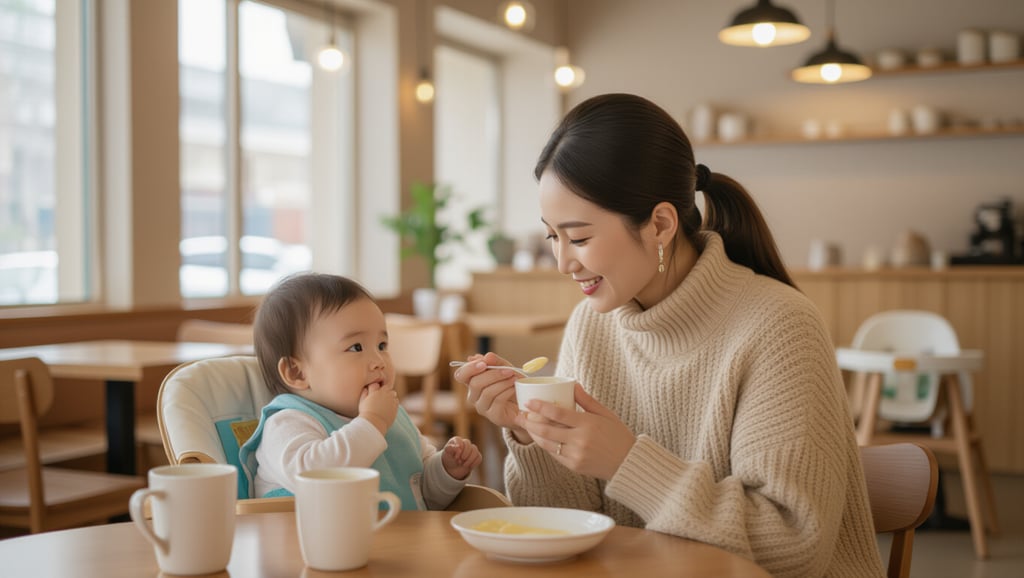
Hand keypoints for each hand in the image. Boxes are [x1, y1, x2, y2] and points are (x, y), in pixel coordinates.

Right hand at [359, 381, 398, 435]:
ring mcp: (390, 399)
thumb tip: (367, 388)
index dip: (374, 388)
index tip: (373, 393)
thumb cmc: (366, 413)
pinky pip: (396, 400)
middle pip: (385, 387)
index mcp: (374, 392)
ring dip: (390, 395)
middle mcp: (383, 393)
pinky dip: (393, 402)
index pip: (375, 384)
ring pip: (392, 392)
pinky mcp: (395, 405)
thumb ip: (364, 393)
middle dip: (383, 391)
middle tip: (380, 398)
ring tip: (385, 402)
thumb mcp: (362, 402)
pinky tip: (389, 407)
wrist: (374, 423)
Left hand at [441, 437, 481, 479]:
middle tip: (459, 461)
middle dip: (464, 455)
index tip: (455, 458)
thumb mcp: (446, 453)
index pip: (460, 441)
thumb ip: (450, 448)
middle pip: (468, 445)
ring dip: (469, 460)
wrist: (453, 467)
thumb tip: (458, 447)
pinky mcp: (476, 455)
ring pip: (475, 451)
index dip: (459, 450)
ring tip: (463, 465)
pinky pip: (479, 458)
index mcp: (457, 440)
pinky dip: (474, 463)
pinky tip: (469, 466)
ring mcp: (472, 449)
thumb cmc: (449, 457)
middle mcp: (465, 443)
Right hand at [453, 352, 529, 441]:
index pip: (461, 375)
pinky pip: (498, 400)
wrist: (524, 404)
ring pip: (487, 392)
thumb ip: (496, 362)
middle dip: (493, 374)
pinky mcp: (493, 415)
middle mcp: (473, 396)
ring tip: (514, 378)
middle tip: (509, 370)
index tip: (484, 363)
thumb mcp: (506, 369)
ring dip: (503, 382)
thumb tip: (485, 356)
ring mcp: (482, 407)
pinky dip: (507, 391)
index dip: (469, 368)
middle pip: (475, 383)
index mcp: (472, 382)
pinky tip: (514, 387)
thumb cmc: (512, 385)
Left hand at [514, 383, 635, 479]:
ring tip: (526, 425)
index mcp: (587, 424)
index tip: (529, 402)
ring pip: (547, 444)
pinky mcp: (574, 466)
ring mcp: (576, 455)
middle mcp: (579, 440)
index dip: (540, 407)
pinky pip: (555, 454)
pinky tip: (541, 438)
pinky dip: (546, 445)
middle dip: (530, 422)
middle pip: (547, 430)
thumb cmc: (618, 435)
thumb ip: (587, 400)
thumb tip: (573, 384)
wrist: (628, 463)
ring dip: (534, 434)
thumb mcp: (606, 414)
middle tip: (520, 414)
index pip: (558, 413)